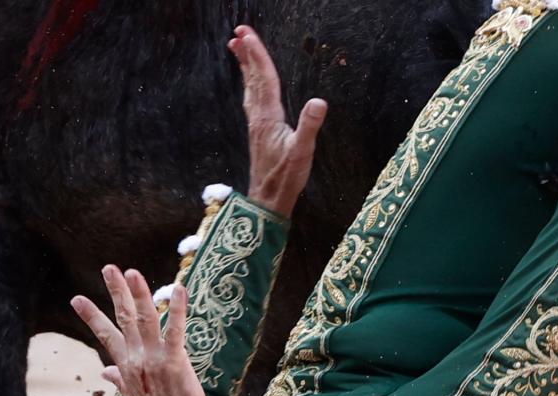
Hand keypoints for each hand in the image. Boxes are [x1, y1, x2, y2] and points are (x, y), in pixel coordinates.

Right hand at [71, 267, 209, 395]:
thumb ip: (120, 381)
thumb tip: (105, 372)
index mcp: (126, 367)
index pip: (105, 335)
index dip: (92, 316)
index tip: (76, 299)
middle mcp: (136, 359)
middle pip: (123, 318)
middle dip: (115, 292)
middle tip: (108, 268)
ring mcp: (154, 359)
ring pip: (144, 319)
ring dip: (137, 294)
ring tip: (131, 272)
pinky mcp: (174, 361)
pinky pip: (175, 331)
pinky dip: (177, 310)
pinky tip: (179, 289)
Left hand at [228, 25, 326, 217]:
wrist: (267, 200)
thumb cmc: (286, 177)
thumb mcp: (303, 152)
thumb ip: (310, 126)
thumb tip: (319, 101)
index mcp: (269, 116)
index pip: (264, 78)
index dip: (257, 55)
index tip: (247, 34)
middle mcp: (259, 117)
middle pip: (252, 79)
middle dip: (247, 54)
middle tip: (238, 32)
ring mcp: (256, 125)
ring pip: (249, 89)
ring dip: (245, 68)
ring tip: (238, 50)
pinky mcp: (258, 133)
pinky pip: (252, 101)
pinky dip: (250, 86)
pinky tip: (250, 88)